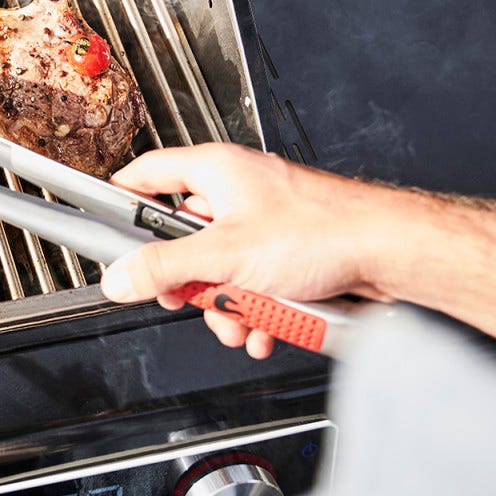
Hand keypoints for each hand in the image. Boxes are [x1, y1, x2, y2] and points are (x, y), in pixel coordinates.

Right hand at [99, 144, 396, 358]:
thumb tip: (122, 277)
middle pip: (184, 238)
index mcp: (215, 171)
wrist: (389, 252)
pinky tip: (268, 324)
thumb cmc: (323, 231)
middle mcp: (239, 191)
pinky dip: (257, 308)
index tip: (106, 229)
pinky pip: (254, 283)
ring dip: (227, 304)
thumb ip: (164, 268)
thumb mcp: (225, 256)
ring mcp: (265, 222)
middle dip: (189, 281)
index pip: (147, 175)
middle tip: (189, 295)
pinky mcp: (289, 251)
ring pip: (221, 268)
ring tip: (243, 318)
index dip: (122, 202)